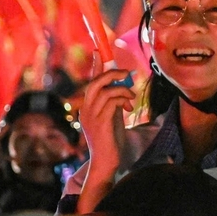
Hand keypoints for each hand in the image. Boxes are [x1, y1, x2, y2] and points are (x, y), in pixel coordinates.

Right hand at [76, 67, 135, 211]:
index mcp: (87, 107)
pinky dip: (122, 99)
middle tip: (126, 73)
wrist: (106, 163)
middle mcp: (86, 110)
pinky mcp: (100, 123)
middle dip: (111, 74)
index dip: (95, 66)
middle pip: (95, 82)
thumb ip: (114, 102)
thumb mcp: (112, 117)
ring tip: (130, 98)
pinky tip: (128, 107)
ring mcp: (92, 116)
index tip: (98, 51)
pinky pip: (111, 101)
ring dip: (122, 90)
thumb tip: (124, 87)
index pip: (90, 82)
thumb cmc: (111, 141)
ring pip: (104, 90)